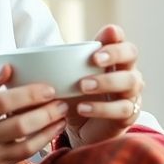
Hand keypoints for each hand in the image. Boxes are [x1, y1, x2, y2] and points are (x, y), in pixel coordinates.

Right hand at [0, 65, 67, 163]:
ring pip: (28, 143)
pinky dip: (42, 143)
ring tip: (61, 116)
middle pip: (21, 124)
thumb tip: (7, 68)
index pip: (4, 102)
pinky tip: (50, 131)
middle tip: (61, 102)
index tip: (48, 88)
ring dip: (50, 129)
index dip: (30, 94)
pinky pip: (25, 156)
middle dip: (47, 112)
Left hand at [64, 24, 143, 147]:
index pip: (120, 37)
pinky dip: (101, 108)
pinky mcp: (129, 115)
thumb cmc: (75, 97)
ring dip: (106, 82)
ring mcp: (131, 93)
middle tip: (94, 59)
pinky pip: (122, 109)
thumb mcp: (66, 79)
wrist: (80, 130)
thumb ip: (58, 65)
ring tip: (82, 86)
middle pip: (131, 54)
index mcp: (113, 58)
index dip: (115, 35)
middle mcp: (127, 71)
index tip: (105, 33)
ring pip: (130, 81)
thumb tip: (32, 55)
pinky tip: (83, 107)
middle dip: (114, 54)